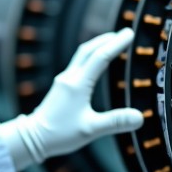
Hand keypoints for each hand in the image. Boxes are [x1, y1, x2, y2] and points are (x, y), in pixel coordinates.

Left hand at [4, 28, 143, 168]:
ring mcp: (63, 81)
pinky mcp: (61, 86)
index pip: (100, 57)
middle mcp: (69, 78)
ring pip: (81, 55)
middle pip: (88, 50)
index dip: (116, 44)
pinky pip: (78, 64)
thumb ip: (115, 122)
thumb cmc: (59, 134)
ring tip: (112, 41)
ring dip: (97, 45)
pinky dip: (90, 56)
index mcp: (77, 85)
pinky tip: (94, 62)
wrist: (32, 138)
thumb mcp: (90, 130)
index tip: (129, 33)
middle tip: (124, 32)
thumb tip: (140, 117)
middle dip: (107, 39)